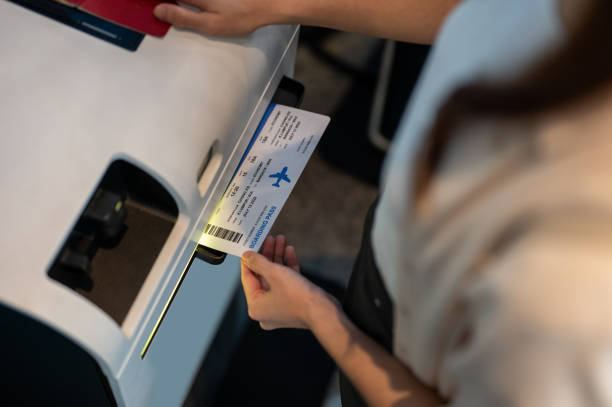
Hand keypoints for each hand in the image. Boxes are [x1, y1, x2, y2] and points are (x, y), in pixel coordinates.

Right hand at [154, 0, 287, 36]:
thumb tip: (159, 10)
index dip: (153, 2)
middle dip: (161, 2)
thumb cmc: (241, 16)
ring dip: (173, 4)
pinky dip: (185, 3)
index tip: (141, 5)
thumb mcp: (210, 24)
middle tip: (153, 8)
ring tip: (163, 8)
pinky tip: (177, 7)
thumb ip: (183, 17)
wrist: (265, 5)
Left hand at [240, 235, 323, 329]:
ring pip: (275, 277)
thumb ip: (257, 262)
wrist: (324, 311)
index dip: (248, 259)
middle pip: (262, 276)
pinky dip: (288, 267)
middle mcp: (265, 308)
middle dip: (267, 255)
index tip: (250, 245)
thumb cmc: (298, 297)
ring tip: (281, 239)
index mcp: (256, 306)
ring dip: (278, 257)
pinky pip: (286, 282)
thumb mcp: (274, 273)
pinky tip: (290, 251)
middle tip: (269, 238)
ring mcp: (279, 306)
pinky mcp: (292, 303)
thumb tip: (246, 256)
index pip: (247, 278)